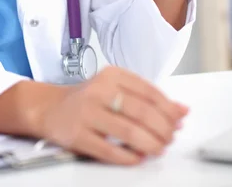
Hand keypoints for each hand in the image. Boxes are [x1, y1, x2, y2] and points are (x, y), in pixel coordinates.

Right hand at [37, 66, 188, 164]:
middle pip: (142, 112)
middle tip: (170, 138)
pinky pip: (110, 151)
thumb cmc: (88, 99)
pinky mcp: (78, 135)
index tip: (179, 120)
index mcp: (111, 75)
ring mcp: (87, 113)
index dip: (169, 109)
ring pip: (129, 132)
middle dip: (164, 129)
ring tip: (158, 149)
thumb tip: (181, 111)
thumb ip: (147, 98)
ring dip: (151, 145)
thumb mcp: (116, 88)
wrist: (50, 108)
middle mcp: (99, 90)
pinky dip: (130, 157)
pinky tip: (138, 158)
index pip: (149, 91)